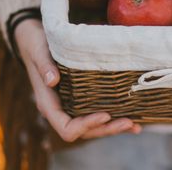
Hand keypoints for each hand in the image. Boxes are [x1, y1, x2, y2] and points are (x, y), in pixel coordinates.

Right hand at [15, 19, 141, 141]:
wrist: (36, 39)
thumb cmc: (37, 45)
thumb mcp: (39, 51)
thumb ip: (44, 66)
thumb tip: (52, 80)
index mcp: (49, 104)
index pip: (66, 128)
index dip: (86, 126)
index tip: (105, 114)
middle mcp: (60, 110)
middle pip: (84, 132)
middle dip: (106, 129)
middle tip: (129, 122)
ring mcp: (71, 106)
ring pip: (92, 127)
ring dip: (113, 128)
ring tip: (135, 125)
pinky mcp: (81, 100)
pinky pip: (97, 114)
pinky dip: (113, 119)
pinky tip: (132, 120)